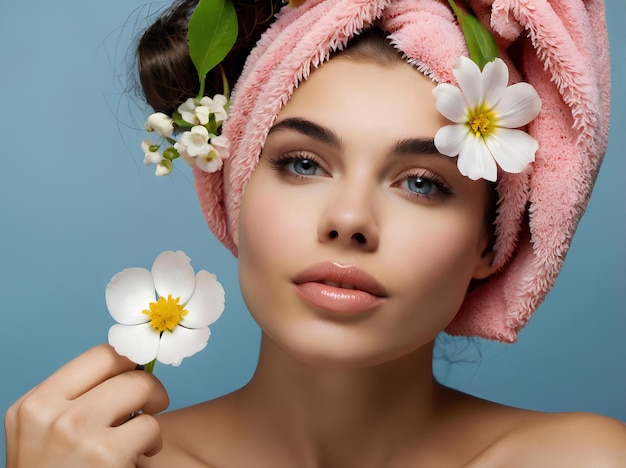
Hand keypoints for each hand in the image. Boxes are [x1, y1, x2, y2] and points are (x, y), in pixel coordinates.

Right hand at [5, 344, 168, 467]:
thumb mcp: (44, 437)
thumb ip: (74, 402)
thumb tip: (128, 366)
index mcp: (33, 404)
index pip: (98, 355)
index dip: (128, 363)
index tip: (138, 376)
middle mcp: (48, 413)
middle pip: (124, 366)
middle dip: (146, 383)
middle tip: (150, 404)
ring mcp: (75, 432)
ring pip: (141, 387)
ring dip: (153, 412)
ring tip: (143, 436)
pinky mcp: (106, 455)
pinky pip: (151, 427)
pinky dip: (153, 443)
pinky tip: (139, 459)